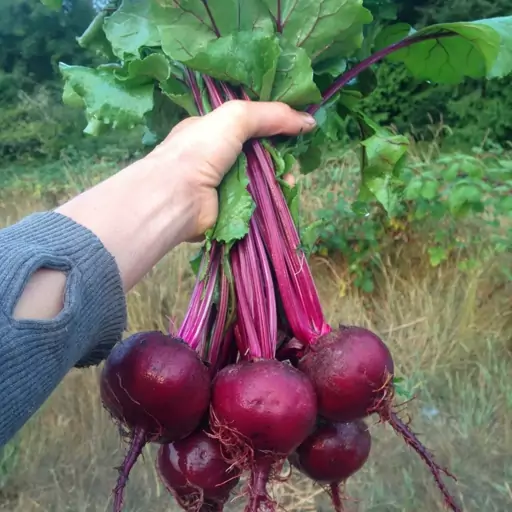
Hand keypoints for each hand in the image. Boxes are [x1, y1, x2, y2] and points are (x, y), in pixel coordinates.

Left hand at [144, 100, 316, 240]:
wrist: (176, 197)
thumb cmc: (200, 150)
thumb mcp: (236, 117)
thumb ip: (272, 114)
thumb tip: (310, 121)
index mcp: (211, 130)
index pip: (247, 123)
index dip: (272, 124)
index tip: (296, 127)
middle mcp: (216, 156)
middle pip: (257, 152)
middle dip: (279, 154)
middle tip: (295, 157)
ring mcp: (222, 184)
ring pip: (260, 178)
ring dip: (279, 176)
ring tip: (290, 178)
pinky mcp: (229, 208)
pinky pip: (257, 200)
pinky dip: (271, 197)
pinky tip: (283, 193)